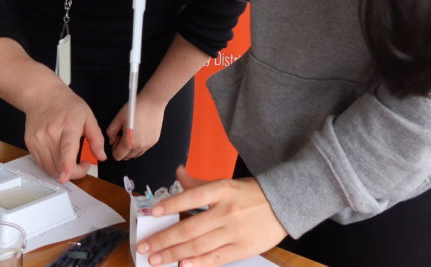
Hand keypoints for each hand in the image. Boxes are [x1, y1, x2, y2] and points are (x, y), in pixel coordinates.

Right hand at [23, 82, 105, 182]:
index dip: (67, 165)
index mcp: (68, 125)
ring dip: (63, 171)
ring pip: (50, 169)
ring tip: (71, 159)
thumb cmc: (65, 104)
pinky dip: (53, 166)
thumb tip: (101, 156)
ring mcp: (38, 140)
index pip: (66, 149)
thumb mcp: (88, 116)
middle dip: (75, 172)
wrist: (42, 96)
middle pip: (59, 165)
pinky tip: (59, 155)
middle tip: (83, 163)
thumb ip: (96, 138)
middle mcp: (50, 134)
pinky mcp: (30, 145)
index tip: (66, 175)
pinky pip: (42, 165)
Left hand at [105, 93, 166, 159]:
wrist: (152, 102)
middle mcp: (140, 146)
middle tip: (122, 136)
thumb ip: (111, 132)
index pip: (118, 156)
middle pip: (127, 157)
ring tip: (131, 134)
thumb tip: (111, 140)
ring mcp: (148, 144)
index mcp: (129, 142)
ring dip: (131, 148)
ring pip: (136, 154)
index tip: (116, 141)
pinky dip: (139, 145)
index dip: (114, 149)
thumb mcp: (118, 118)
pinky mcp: (154, 141)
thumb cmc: (136, 108)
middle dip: (122, 149)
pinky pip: (144, 148)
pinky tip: (139, 133)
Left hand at [137, 166, 287, 266]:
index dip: (169, 205)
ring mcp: (235, 231)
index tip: (150, 213)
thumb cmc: (252, 194)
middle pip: (189, 227)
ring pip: (198, 245)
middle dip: (164, 239)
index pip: (191, 197)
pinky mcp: (242, 248)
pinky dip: (198, 264)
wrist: (285, 205)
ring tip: (156, 259)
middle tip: (145, 246)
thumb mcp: (226, 183)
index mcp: (222, 190)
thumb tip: (177, 172)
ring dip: (174, 254)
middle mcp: (227, 211)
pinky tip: (182, 266)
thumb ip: (198, 183)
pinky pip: (216, 258)